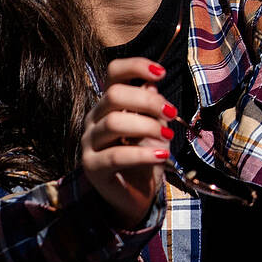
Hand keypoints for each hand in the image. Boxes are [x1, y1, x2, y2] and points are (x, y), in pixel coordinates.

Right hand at [81, 55, 173, 228]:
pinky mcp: (93, 168)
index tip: (161, 73)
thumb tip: (152, 84)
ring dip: (147, 127)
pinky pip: (116, 156)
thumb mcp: (154, 128)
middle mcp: (94, 120)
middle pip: (113, 96)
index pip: (113, 73)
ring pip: (114, 124)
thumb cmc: (145, 159)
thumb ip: (152, 107)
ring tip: (168, 138)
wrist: (136, 195)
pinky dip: (143, 154)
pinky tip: (162, 155)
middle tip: (172, 114)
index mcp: (108, 105)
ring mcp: (90, 143)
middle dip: (147, 102)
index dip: (135, 66)